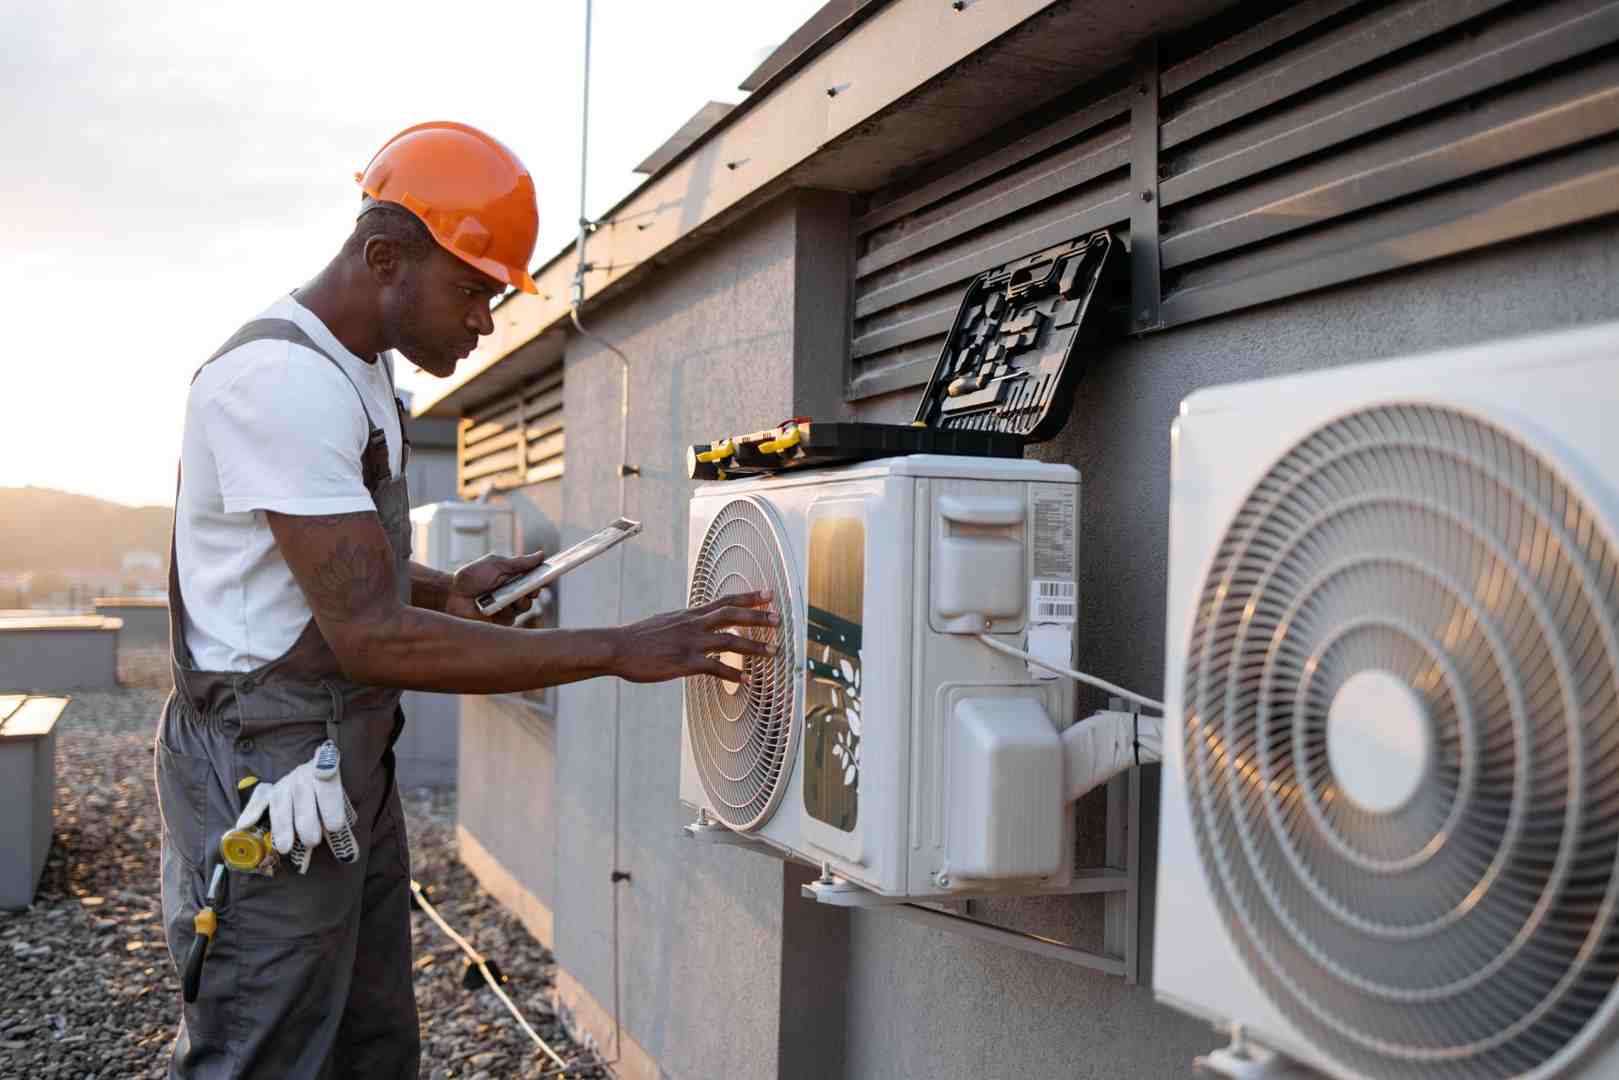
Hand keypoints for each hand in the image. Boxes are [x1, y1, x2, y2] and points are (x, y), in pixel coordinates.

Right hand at [235, 741, 357, 873]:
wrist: (315, 768)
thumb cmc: (329, 797)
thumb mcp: (340, 806)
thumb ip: (343, 831)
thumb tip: (350, 858)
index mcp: (326, 777)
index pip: (328, 787)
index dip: (331, 807)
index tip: (335, 827)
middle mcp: (303, 777)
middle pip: (303, 797)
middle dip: (307, 822)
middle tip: (312, 841)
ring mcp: (285, 783)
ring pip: (281, 802)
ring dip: (282, 825)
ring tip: (285, 848)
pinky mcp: (269, 791)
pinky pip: (258, 799)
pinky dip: (250, 811)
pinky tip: (243, 825)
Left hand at [445, 550, 547, 624]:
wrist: (452, 594)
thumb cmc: (471, 577)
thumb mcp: (496, 565)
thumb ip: (519, 562)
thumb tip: (541, 555)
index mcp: (513, 578)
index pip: (534, 578)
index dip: (542, 578)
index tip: (547, 576)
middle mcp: (513, 593)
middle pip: (533, 594)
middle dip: (533, 590)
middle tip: (530, 588)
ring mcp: (507, 608)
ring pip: (525, 607)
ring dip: (520, 601)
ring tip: (510, 597)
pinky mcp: (500, 621)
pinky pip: (512, 618)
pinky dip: (508, 612)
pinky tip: (498, 607)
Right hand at [614, 590, 778, 684]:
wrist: (618, 647)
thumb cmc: (640, 638)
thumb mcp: (666, 622)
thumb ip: (686, 623)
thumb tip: (700, 623)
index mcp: (690, 615)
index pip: (725, 600)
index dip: (749, 596)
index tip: (769, 593)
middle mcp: (693, 624)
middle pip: (732, 615)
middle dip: (758, 616)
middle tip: (778, 618)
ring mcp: (690, 643)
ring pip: (730, 640)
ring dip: (754, 647)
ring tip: (774, 652)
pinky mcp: (683, 662)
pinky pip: (714, 668)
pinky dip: (733, 674)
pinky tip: (746, 680)